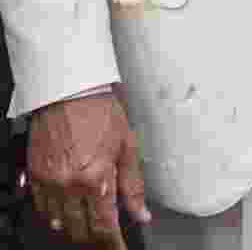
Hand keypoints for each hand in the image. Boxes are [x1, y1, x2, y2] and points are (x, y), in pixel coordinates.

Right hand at [27, 92, 149, 245]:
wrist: (70, 90)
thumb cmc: (99, 111)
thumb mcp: (126, 145)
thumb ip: (133, 184)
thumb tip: (141, 212)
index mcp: (96, 177)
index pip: (104, 226)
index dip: (113, 243)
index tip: (119, 247)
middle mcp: (70, 184)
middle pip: (81, 231)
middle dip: (95, 237)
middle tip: (106, 232)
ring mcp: (50, 182)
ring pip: (59, 224)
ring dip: (75, 227)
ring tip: (88, 219)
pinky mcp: (36, 176)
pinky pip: (43, 209)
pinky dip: (55, 214)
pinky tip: (67, 208)